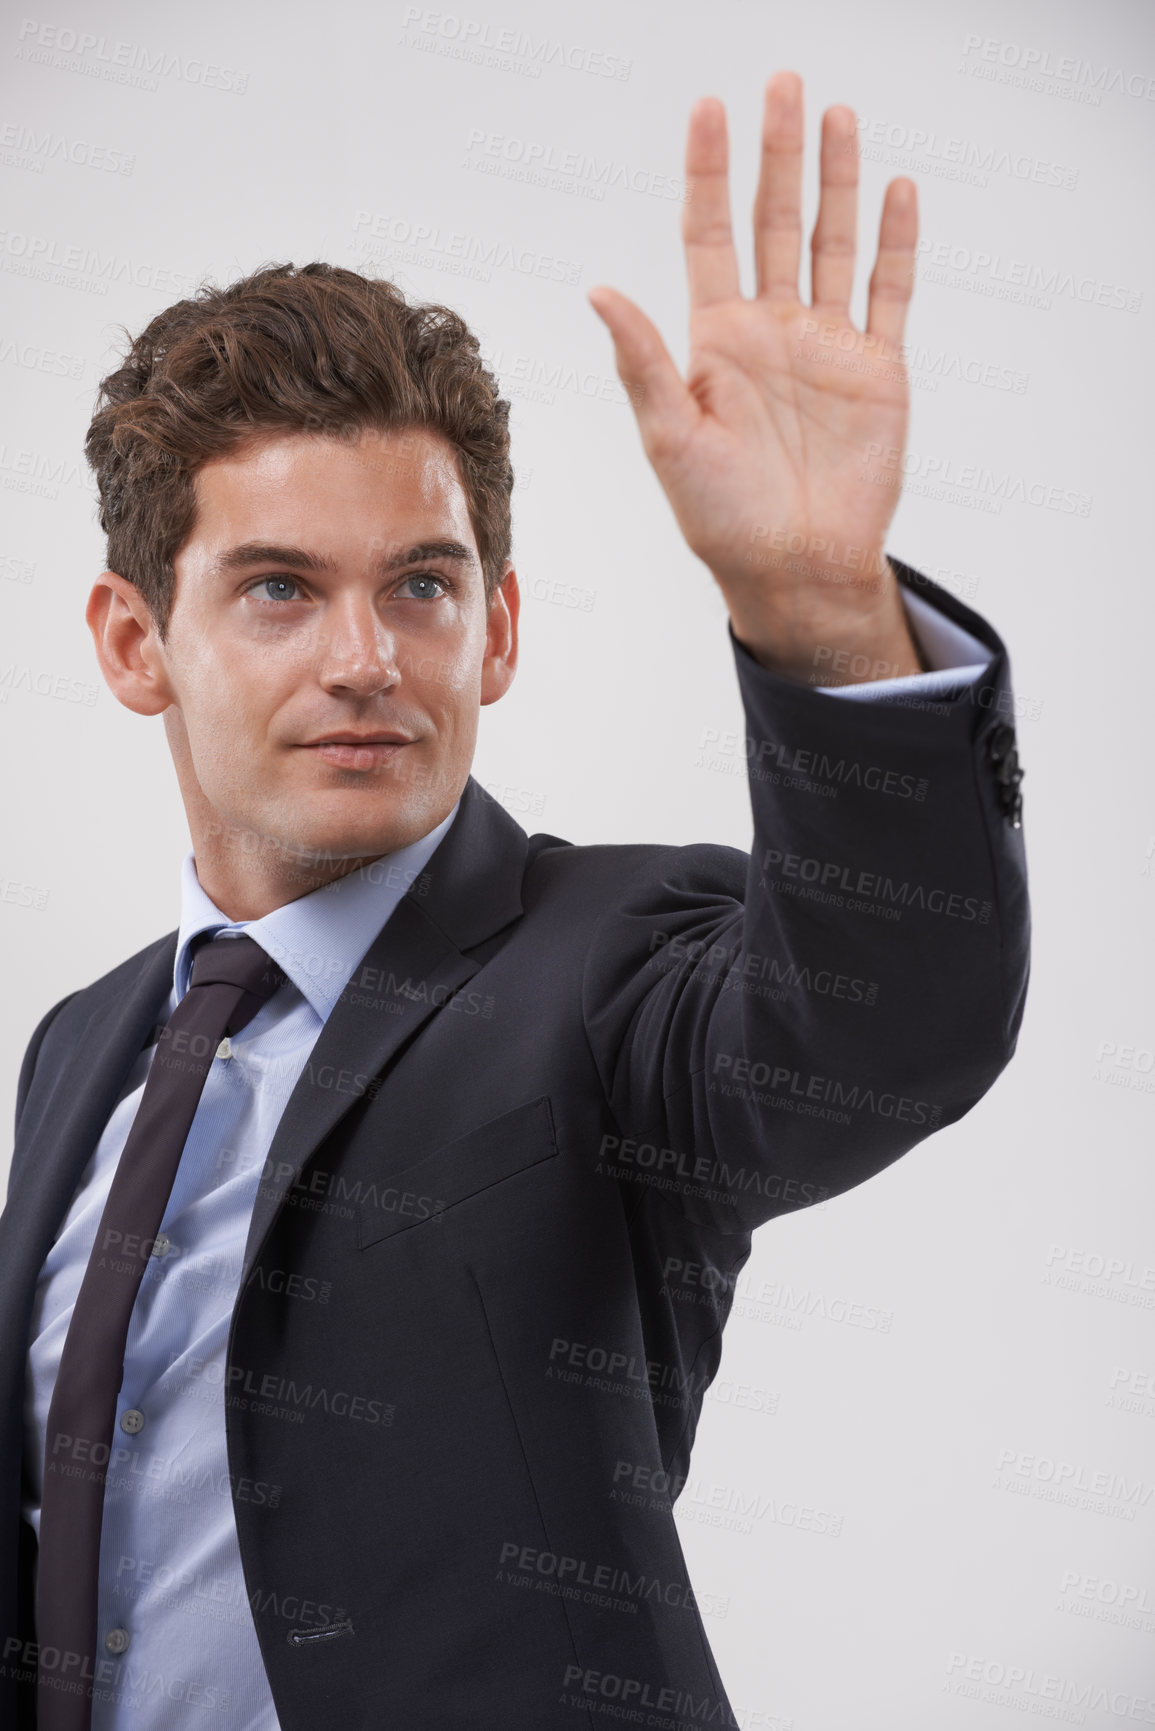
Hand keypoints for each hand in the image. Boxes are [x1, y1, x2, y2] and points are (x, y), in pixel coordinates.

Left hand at [588, 72, 922, 680]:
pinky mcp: (876, 370)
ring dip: (835, 180)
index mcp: (716, 342)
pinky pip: (888, 292)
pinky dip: (895, 243)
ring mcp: (826, 346)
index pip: (710, 235)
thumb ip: (642, 362)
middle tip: (782, 83)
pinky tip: (894, 191)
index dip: (709, 173)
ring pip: (831, 242)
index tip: (708, 109)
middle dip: (777, 153)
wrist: (796, 569)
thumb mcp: (671, 439)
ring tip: (837, 114)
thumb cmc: (723, 519)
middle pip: (773, 220)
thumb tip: (599, 289)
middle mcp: (771, 331)